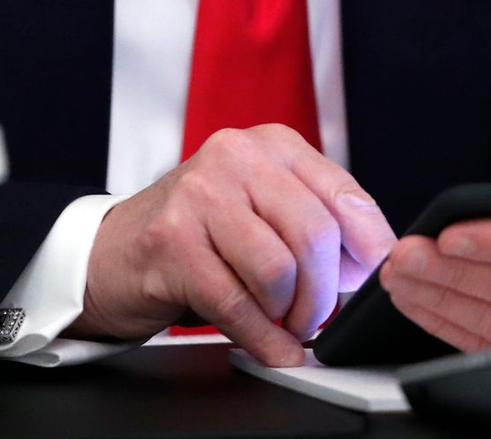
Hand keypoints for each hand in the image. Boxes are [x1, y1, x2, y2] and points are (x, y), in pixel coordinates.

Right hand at [66, 124, 395, 365]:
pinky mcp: (172, 239)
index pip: (343, 192)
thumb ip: (315, 218)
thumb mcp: (263, 204)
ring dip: (290, 316)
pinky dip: (264, 339)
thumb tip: (372, 262)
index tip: (375, 279)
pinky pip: (238, 303)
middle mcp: (237, 156)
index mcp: (271, 144)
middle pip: (315, 233)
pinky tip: (272, 346)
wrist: (116, 248)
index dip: (369, 246)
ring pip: (279, 270)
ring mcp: (200, 193)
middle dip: (324, 292)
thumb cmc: (201, 230)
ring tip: (283, 322)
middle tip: (316, 315)